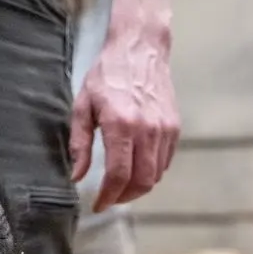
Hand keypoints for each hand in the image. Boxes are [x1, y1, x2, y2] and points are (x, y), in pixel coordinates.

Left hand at [69, 26, 179, 211]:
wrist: (140, 49)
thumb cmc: (107, 74)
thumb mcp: (83, 105)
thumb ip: (80, 143)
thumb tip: (77, 175)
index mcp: (121, 125)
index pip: (118, 175)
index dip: (108, 197)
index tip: (97, 205)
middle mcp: (147, 130)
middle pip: (142, 182)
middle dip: (124, 197)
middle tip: (110, 198)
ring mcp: (164, 130)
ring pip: (156, 175)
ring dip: (138, 186)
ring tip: (122, 185)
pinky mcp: (175, 127)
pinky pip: (165, 162)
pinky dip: (152, 172)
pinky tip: (137, 167)